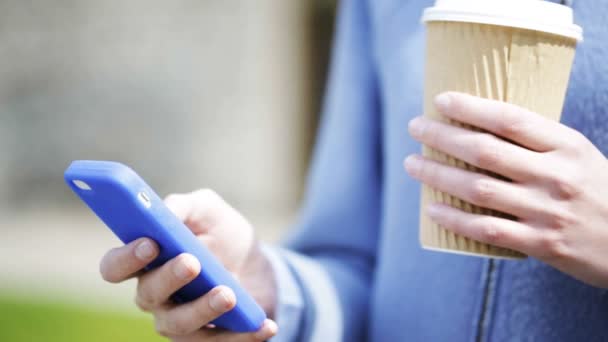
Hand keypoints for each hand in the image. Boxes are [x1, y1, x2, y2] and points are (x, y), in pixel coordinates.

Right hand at [99, 189, 277, 340]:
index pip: (115, 266)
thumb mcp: (206, 209)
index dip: (127, 257)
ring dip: (204, 309)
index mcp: (145, 261)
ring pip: (179, 324)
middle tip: (193, 262)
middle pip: (147, 294)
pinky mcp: (208, 338)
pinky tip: (265, 324)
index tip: (150, 243)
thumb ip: (183, 206)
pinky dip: (244, 335)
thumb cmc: (221, 234)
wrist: (255, 263)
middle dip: (169, 278)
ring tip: (229, 293)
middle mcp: (154, 294)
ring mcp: (179, 319)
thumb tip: (164, 211)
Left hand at [405, 92, 607, 287]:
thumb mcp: (578, 156)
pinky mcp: (541, 244)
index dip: (471, 107)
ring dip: (438, 174)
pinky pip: (486, 229)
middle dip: (442, 136)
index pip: (511, 119)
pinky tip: (432, 208)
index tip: (441, 100)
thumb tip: (480, 126)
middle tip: (415, 127)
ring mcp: (546, 211)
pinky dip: (455, 219)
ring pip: (478, 188)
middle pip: (485, 151)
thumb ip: (537, 144)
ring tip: (412, 164)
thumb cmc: (598, 191)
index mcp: (567, 146)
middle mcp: (555, 176)